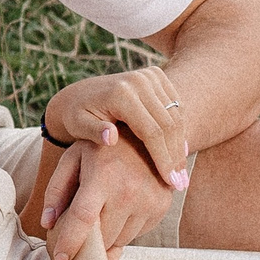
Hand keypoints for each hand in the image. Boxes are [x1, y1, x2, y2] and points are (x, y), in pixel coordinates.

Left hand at [38, 136, 176, 259]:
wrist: (146, 133)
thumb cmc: (101, 148)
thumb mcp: (74, 158)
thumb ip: (57, 189)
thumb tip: (47, 222)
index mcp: (102, 176)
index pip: (83, 219)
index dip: (70, 242)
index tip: (61, 258)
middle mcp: (129, 191)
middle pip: (101, 237)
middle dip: (89, 238)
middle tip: (85, 220)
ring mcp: (149, 201)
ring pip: (120, 239)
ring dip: (108, 233)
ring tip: (107, 207)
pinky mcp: (162, 207)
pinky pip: (137, 232)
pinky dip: (125, 227)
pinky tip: (124, 205)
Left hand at [43, 68, 192, 188]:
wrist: (80, 94)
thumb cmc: (77, 116)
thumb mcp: (78, 126)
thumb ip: (94, 132)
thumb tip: (111, 138)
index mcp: (121, 93)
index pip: (152, 131)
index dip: (163, 159)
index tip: (170, 182)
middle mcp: (139, 80)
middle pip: (169, 124)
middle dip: (176, 156)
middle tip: (182, 184)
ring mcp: (149, 76)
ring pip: (176, 116)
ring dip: (180, 146)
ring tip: (182, 174)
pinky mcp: (157, 76)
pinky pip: (175, 107)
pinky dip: (178, 131)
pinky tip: (178, 154)